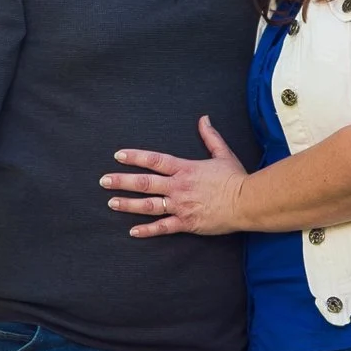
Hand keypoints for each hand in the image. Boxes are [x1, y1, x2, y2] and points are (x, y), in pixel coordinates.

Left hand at [102, 115, 247, 236]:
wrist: (246, 202)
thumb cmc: (235, 178)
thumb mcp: (222, 154)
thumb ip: (210, 137)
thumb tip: (204, 119)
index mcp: (184, 169)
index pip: (154, 160)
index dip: (135, 157)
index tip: (118, 156)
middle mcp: (178, 187)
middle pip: (144, 183)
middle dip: (122, 181)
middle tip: (104, 181)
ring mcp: (180, 206)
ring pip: (149, 205)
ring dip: (128, 204)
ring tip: (111, 203)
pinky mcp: (186, 223)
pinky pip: (163, 227)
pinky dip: (147, 230)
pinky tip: (133, 231)